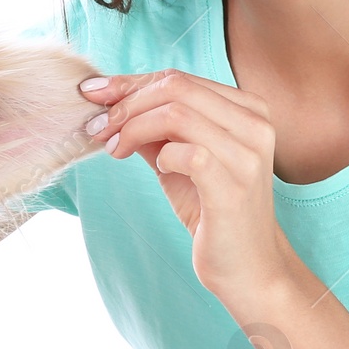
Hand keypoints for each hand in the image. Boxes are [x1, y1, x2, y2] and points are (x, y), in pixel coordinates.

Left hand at [81, 69, 292, 305]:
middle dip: (126, 104)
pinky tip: (160, 169)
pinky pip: (186, 153)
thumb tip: (110, 102)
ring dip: (133, 128)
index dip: (130, 83)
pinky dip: (162, 156)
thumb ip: (154, 129)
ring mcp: (248, 154)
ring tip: (115, 149)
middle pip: (176, 88)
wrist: (248, 268)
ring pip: (176, 114)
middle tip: (98, 129)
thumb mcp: (179, 160)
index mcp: (247, 109)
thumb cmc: (213, 212)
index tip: (94, 94)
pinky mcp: (234, 186)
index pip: (179, 79)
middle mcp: (255, 124)